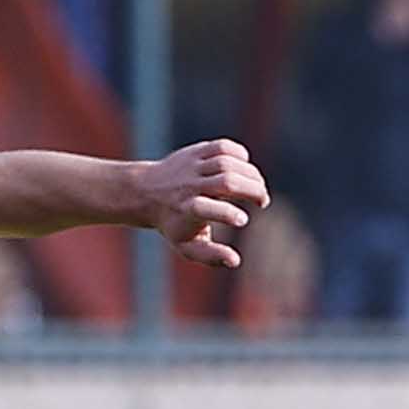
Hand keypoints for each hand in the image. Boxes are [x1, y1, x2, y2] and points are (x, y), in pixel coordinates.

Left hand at [130, 140, 264, 268]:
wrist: (145, 192)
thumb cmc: (174, 224)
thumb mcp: (187, 245)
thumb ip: (211, 256)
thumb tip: (236, 261)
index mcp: (186, 210)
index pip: (205, 208)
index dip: (227, 213)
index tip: (244, 220)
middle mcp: (189, 186)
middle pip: (226, 182)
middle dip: (252, 190)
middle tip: (263, 201)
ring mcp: (192, 166)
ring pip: (227, 163)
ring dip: (251, 174)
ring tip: (258, 187)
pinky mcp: (196, 151)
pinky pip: (223, 147)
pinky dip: (240, 155)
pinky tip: (245, 168)